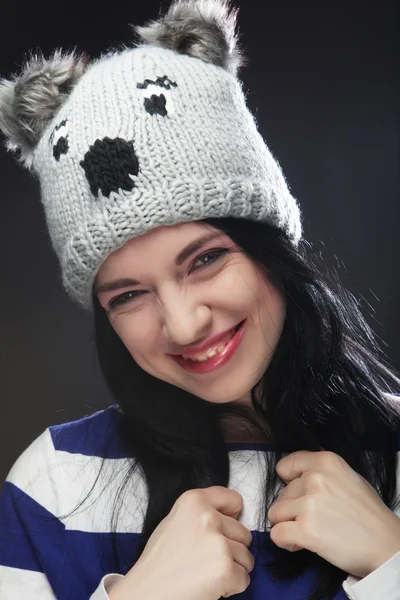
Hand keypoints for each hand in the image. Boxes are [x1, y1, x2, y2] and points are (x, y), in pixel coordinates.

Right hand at [109, 486, 253, 599]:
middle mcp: (207, 517)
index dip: (231, 517)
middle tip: (206, 559)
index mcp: (194, 500)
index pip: (234, 499)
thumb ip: (202, 512)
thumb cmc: (159, 563)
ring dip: (232, 568)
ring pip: (246, 557)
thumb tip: (230, 515)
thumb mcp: (175, 521)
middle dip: (232, 548)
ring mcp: (217, 542)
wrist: (146, 593)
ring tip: (205, 572)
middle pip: (244, 532)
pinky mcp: (224, 568)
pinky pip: (243, 578)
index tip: (222, 529)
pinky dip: (231, 586)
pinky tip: (209, 585)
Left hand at [267, 450, 399, 577]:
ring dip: (287, 525)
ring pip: (275, 513)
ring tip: (307, 532)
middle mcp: (315, 478)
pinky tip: (301, 544)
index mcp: (326, 462)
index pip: (286, 466)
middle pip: (281, 494)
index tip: (298, 494)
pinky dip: (285, 541)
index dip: (289, 483)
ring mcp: (310, 504)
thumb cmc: (369, 515)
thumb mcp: (348, 478)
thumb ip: (322, 473)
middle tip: (313, 520)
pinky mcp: (306, 530)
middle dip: (292, 509)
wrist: (387, 546)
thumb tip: (298, 475)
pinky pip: (276, 534)